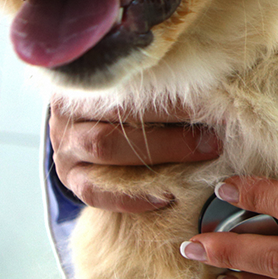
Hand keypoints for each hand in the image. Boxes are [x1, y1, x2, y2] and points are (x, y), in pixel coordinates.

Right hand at [49, 99, 219, 212]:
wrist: (85, 127)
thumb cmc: (122, 103)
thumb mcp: (133, 88)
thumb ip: (159, 84)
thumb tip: (213, 85)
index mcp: (86, 82)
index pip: (129, 86)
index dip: (170, 95)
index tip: (211, 102)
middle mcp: (68, 112)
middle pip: (118, 118)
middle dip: (170, 130)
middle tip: (212, 138)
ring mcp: (64, 148)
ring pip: (106, 150)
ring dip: (159, 156)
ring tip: (199, 161)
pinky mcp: (70, 179)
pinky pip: (97, 191)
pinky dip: (133, 196)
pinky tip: (167, 196)